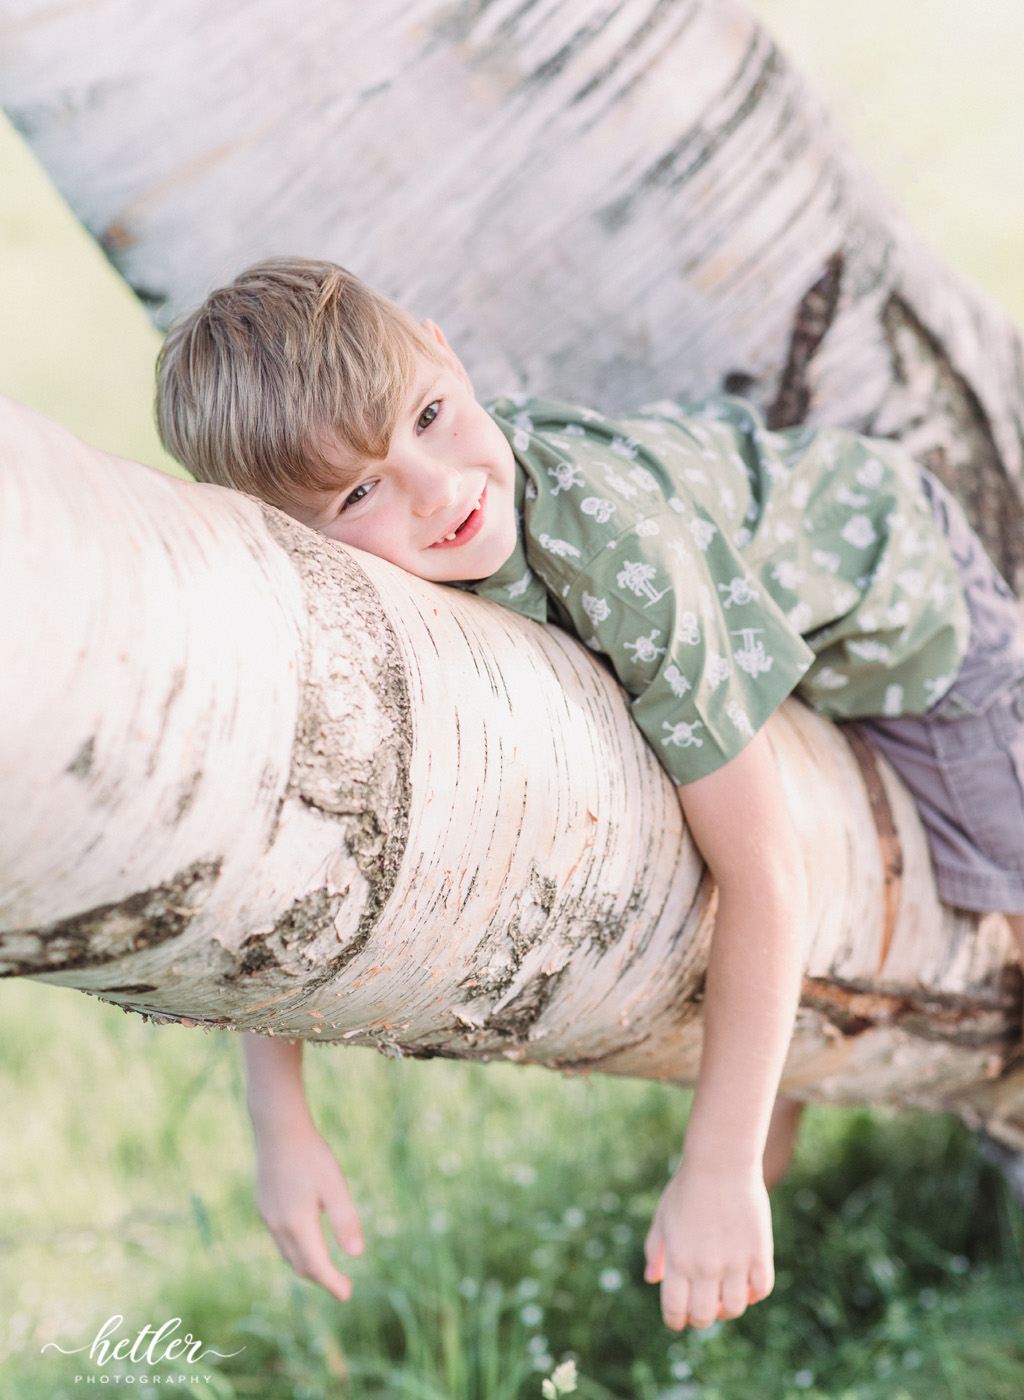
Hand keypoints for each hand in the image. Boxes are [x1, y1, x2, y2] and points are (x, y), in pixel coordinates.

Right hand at [252, 1119, 363, 1300]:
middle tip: (341, 1286)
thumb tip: (357, 1254)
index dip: (333, 1283)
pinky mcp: (264, 1206)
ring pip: (288, 1254)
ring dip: (307, 1266)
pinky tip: (306, 1243)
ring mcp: (268, 1217)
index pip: (316, 1266)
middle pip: (300, 1265)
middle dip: (321, 1278)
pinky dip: (296, 1250)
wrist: (278, 1128)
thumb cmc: (311, 1155)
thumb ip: (345, 1220)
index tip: (348, 1295)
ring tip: (326, 1270)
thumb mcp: (335, 1186)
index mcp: (297, 1225)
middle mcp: (278, 1226)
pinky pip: (280, 1240)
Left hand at [643, 1156, 773, 1329]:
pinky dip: (754, 1293)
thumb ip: (655, 1251)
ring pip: (735, 1308)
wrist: (720, 1163)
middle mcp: (706, 1267)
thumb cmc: (687, 1188)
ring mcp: (735, 1262)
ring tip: (724, 1294)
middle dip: (701, 1318)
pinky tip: (746, 1281)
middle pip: (705, 1317)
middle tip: (702, 1307)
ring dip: (728, 1308)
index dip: (675, 1321)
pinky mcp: (759, 1253)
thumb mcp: (663, 1217)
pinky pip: (761, 1289)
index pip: (675, 1311)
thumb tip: (652, 1280)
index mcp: (678, 1260)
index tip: (679, 1319)